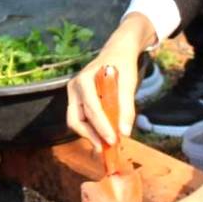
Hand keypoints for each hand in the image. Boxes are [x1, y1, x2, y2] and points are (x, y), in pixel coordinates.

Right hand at [65, 13, 150, 150]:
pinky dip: (91, 129)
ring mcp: (74, 94)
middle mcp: (74, 87)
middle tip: (105, 148)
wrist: (117, 53)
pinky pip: (81, 119)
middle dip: (90, 135)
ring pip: (76, 121)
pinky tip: (103, 135)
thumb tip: (124, 133)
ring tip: (105, 145)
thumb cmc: (122, 66)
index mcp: (84, 80)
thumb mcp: (128, 84)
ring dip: (90, 135)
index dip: (101, 126)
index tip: (113, 140)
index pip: (91, 108)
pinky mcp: (77, 100)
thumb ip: (126, 108)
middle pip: (76, 118)